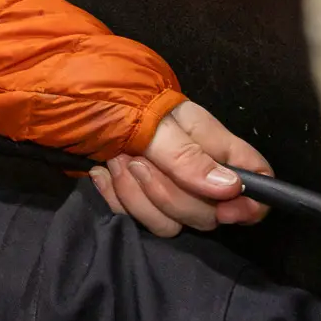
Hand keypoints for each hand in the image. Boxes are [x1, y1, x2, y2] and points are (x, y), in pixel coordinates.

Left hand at [89, 100, 270, 234]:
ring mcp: (166, 187)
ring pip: (172, 223)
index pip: (257, 177)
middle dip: (170, 195)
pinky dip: (118, 200)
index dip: (251, 203)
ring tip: (116, 161)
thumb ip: (188, 157)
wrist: (62, 99)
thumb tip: (231, 188)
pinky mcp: (136, 200)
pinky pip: (140, 221)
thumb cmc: (112, 98)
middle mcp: (195, 169)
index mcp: (211, 141)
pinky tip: (102, 173)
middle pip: (209, 212)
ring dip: (138, 196)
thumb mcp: (151, 123)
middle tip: (139, 160)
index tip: (224, 209)